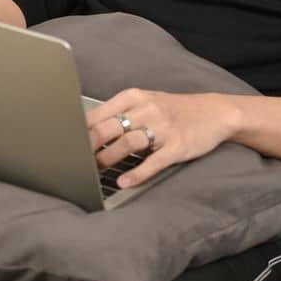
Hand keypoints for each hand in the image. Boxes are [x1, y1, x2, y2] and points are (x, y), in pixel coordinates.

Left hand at [85, 89, 236, 188]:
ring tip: (95, 170)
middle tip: (75, 161)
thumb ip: (118, 113)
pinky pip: (153, 161)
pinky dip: (137, 173)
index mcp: (133, 98)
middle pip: (107, 128)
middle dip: (88, 146)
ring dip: (108, 158)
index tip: (65, 144)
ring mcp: (162, 129)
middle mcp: (146, 110)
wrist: (215, 112)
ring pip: (127, 143)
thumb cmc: (173, 109)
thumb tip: (85, 129)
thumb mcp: (145, 102)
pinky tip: (124, 182)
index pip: (97, 114)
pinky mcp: (177, 147)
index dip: (79, 131)